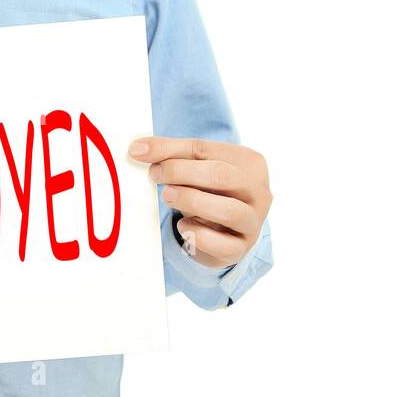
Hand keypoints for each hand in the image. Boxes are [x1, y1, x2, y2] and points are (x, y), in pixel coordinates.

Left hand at [129, 137, 271, 268]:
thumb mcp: (194, 168)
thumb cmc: (210, 193)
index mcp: (249, 163)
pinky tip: (184, 225)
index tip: (141, 153)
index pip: (206, 150)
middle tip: (155, 175)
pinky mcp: (240, 248)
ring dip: (192, 201)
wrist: (226, 231)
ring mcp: (253, 222)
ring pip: (228, 210)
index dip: (170, 150)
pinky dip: (199, 235)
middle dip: (181, 172)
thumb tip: (138, 148)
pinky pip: (221, 244)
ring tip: (167, 196)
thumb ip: (169, 154)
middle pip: (221, 175)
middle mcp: (258, 191)